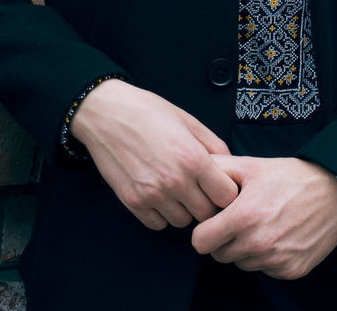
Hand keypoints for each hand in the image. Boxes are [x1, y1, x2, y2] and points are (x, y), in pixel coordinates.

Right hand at [69, 79, 238, 230]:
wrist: (107, 114)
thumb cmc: (148, 112)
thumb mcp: (187, 120)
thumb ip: (213, 144)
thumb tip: (229, 164)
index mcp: (193, 158)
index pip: (226, 196)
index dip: (226, 191)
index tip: (220, 185)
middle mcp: (175, 181)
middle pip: (206, 214)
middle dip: (207, 203)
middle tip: (199, 188)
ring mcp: (153, 195)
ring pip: (183, 222)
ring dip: (184, 209)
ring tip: (177, 189)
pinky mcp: (133, 202)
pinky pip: (158, 224)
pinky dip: (162, 214)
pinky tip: (159, 194)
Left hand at [191, 155, 336, 279]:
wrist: (335, 191)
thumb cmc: (290, 176)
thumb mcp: (252, 165)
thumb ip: (219, 168)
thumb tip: (195, 170)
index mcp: (243, 217)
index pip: (201, 242)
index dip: (204, 229)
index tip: (215, 219)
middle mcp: (258, 244)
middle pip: (219, 255)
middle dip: (224, 239)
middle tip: (240, 218)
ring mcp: (275, 260)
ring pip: (242, 263)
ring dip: (245, 249)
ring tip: (262, 223)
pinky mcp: (291, 271)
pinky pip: (264, 269)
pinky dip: (266, 256)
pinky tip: (278, 234)